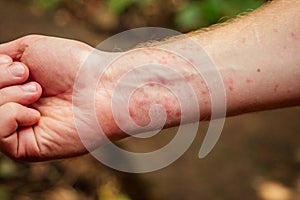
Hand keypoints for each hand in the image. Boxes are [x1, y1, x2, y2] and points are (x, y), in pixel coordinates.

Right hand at [0, 35, 95, 160]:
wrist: (100, 85)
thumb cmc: (73, 65)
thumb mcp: (28, 49)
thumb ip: (0, 60)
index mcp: (15, 90)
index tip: (21, 67)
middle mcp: (15, 110)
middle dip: (1, 80)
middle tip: (30, 77)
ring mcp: (20, 130)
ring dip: (7, 95)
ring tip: (37, 90)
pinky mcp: (27, 149)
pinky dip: (10, 115)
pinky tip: (35, 113)